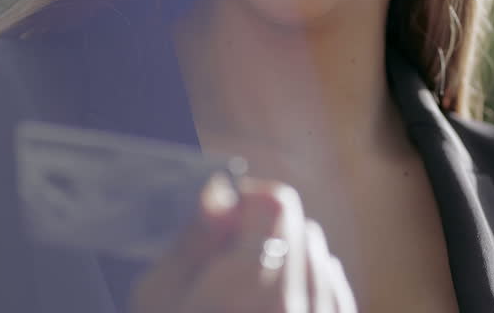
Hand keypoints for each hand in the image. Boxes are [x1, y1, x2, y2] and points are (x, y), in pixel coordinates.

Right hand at [130, 175, 357, 312]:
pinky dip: (310, 295)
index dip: (247, 203)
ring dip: (290, 266)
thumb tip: (220, 192)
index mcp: (253, 285)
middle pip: (303, 230)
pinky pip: (336, 299)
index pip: (277, 204)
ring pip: (321, 264)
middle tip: (226, 268)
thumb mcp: (157, 297)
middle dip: (267, 236)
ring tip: (246, 300)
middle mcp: (300, 306)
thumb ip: (193, 241)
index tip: (221, 225)